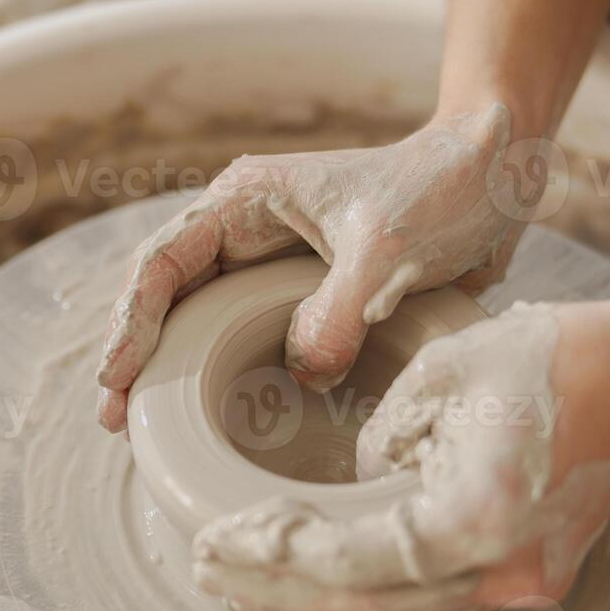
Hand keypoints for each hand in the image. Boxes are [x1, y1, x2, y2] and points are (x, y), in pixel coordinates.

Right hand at [96, 103, 527, 431]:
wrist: (497, 182)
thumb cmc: (441, 189)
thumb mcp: (388, 250)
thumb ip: (337, 312)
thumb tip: (302, 376)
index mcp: (244, 200)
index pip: (163, 261)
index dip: (131, 321)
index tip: (116, 377)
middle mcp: (243, 233)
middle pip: (163, 297)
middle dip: (133, 355)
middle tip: (112, 420)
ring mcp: (267, 269)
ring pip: (194, 323)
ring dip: (165, 372)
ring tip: (135, 429)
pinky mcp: (298, 301)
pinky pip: (241, 342)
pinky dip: (216, 378)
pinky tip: (202, 418)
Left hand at [192, 300, 609, 610]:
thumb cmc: (545, 360)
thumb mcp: (439, 376)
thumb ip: (377, 444)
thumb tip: (348, 490)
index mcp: (477, 519)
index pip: (348, 560)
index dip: (272, 557)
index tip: (213, 541)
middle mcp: (500, 573)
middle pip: (362, 607)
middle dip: (273, 592)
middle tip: (205, 570)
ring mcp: (517, 587)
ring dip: (309, 603)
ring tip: (237, 583)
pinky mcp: (520, 579)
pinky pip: (424, 603)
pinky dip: (361, 599)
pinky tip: (307, 595)